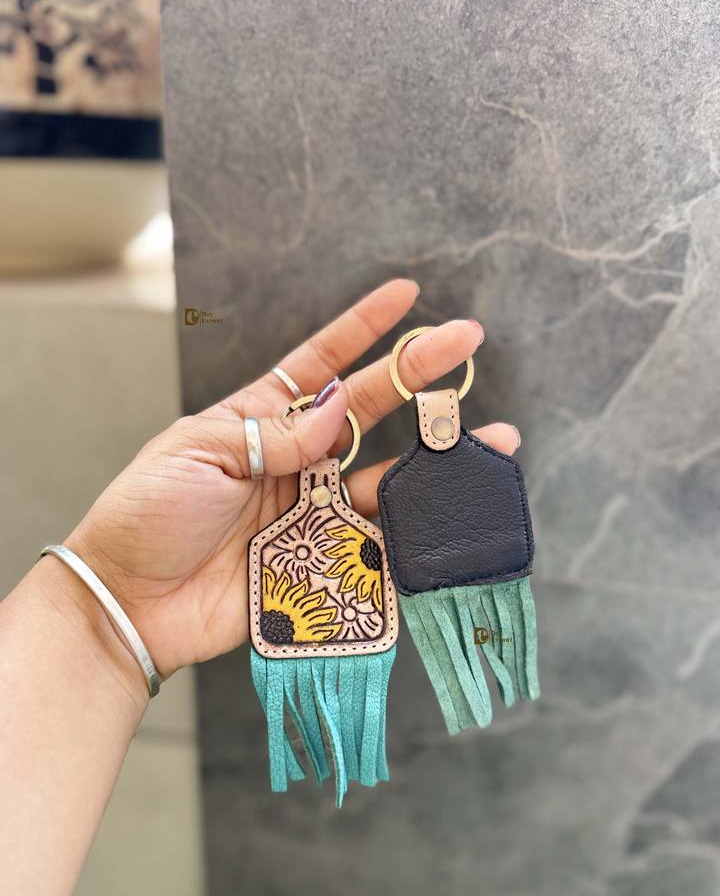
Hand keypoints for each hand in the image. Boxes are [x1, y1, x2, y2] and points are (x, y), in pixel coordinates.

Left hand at [66, 280, 519, 680]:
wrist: (132, 600)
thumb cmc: (148, 514)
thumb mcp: (200, 451)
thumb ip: (273, 433)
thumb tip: (336, 406)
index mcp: (257, 420)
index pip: (320, 362)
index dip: (363, 327)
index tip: (406, 295)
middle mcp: (294, 460)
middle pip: (367, 409)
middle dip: (417, 374)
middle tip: (468, 342)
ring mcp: (312, 510)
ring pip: (387, 477)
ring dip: (436, 459)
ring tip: (490, 440)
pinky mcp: (320, 561)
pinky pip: (377, 543)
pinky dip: (415, 531)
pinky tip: (451, 513)